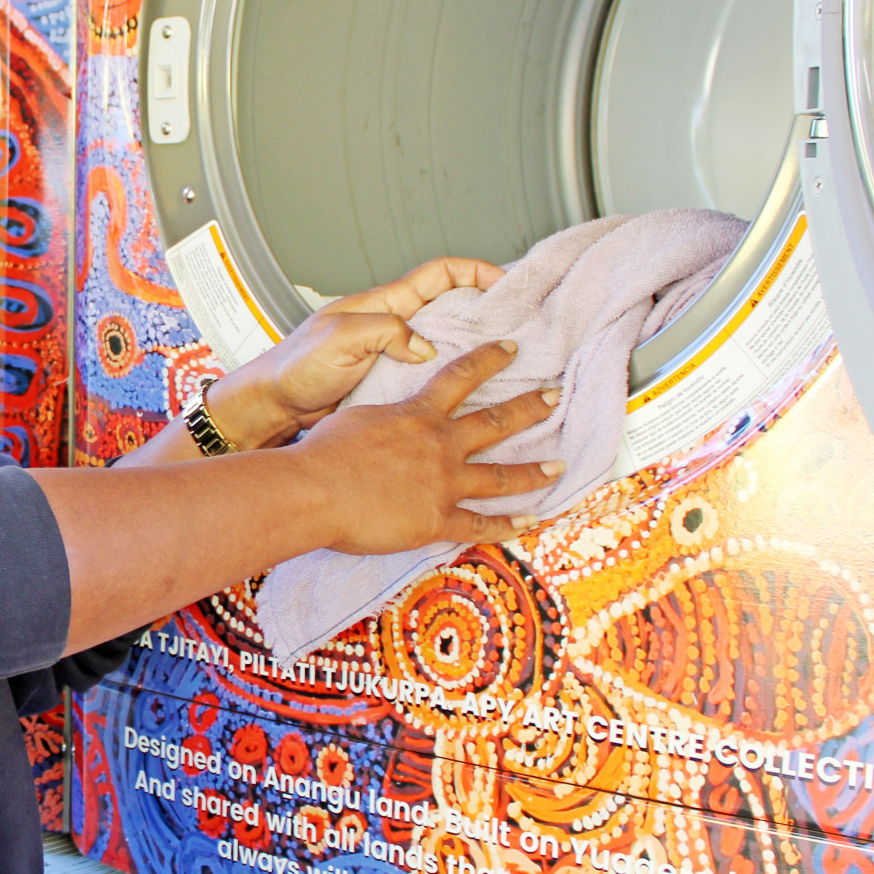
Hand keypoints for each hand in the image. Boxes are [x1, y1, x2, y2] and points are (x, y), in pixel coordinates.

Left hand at [204, 257, 503, 448]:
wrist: (274, 405)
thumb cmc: (295, 367)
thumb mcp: (340, 339)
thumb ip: (385, 332)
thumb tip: (424, 345)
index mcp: (382, 305)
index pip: (439, 274)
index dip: (474, 272)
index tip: (504, 282)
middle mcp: (392, 325)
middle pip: (451, 305)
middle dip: (485, 309)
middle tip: (518, 323)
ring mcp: (392, 353)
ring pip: (445, 340)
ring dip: (473, 347)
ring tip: (505, 360)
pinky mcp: (390, 382)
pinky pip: (431, 373)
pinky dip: (453, 377)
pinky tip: (470, 394)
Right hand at [291, 340, 560, 554]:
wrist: (314, 490)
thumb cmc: (322, 454)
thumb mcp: (354, 416)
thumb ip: (383, 416)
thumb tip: (389, 417)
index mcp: (417, 415)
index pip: (461, 377)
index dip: (489, 359)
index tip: (511, 349)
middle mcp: (439, 445)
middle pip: (495, 423)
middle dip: (530, 409)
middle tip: (555, 399)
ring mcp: (443, 484)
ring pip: (500, 476)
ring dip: (533, 471)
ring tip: (558, 466)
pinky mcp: (436, 520)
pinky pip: (481, 524)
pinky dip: (508, 524)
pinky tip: (530, 521)